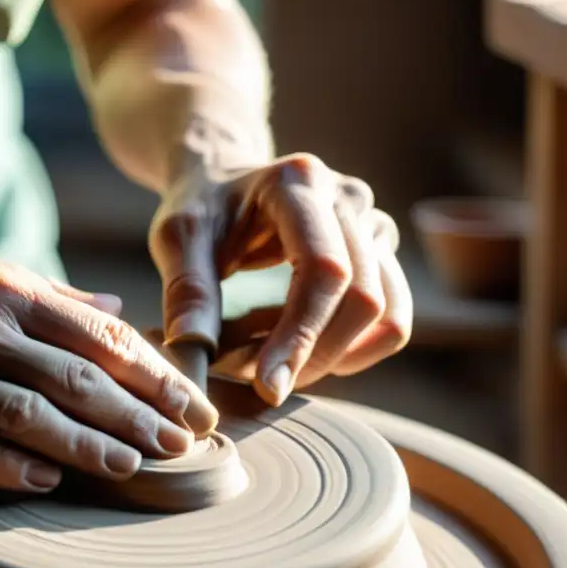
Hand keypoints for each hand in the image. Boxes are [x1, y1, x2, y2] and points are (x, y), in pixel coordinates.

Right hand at [0, 261, 217, 491]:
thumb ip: (52, 299)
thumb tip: (122, 308)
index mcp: (2, 290)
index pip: (98, 335)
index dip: (154, 374)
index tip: (196, 408)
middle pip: (74, 375)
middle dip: (138, 413)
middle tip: (183, 446)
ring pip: (26, 411)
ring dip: (85, 443)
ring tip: (133, 466)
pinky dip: (8, 465)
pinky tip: (48, 483)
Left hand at [149, 153, 411, 406]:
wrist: (226, 181)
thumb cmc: (201, 207)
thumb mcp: (178, 238)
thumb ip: (188, 291)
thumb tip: (196, 352)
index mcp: (299, 183)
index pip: (324, 270)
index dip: (301, 335)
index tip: (268, 387)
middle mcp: (350, 198)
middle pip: (361, 300)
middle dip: (309, 356)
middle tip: (248, 378)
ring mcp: (373, 225)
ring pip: (385, 318)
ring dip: (330, 358)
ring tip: (267, 361)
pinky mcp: (382, 254)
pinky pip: (389, 323)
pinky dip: (347, 351)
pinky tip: (296, 348)